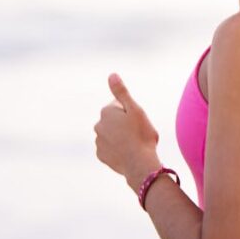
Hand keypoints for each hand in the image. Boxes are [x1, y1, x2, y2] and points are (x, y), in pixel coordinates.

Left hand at [94, 73, 161, 187]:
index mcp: (106, 112)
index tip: (138, 121)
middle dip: (125, 124)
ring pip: (112, 135)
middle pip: (115, 120)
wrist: (139, 164)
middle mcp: (98, 125)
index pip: (120, 106)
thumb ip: (121, 92)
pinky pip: (111, 148)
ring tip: (135, 144)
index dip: (132, 112)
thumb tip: (111, 75)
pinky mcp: (101, 155)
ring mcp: (99, 141)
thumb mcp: (135, 109)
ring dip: (121, 137)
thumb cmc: (141, 135)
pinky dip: (118, 149)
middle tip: (139, 132)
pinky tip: (128, 153)